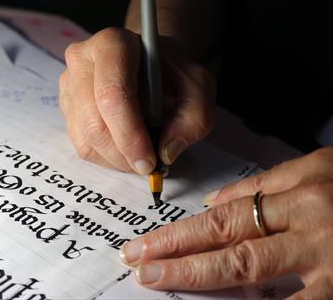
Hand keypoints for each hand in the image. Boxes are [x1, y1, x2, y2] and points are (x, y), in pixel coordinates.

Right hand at [59, 27, 215, 173]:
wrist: (150, 64)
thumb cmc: (172, 73)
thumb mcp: (199, 87)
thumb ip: (194, 117)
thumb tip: (165, 152)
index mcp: (112, 44)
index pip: (112, 94)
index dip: (130, 134)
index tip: (150, 160)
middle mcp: (81, 61)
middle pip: (95, 123)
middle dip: (124, 154)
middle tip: (149, 165)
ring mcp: (69, 85)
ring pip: (86, 139)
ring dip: (117, 159)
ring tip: (140, 154)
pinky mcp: (66, 107)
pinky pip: (82, 146)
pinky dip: (107, 158)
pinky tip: (125, 148)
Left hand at [120, 147, 332, 298]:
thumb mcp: (320, 169)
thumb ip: (267, 185)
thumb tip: (217, 205)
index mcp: (305, 188)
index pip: (226, 215)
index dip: (181, 231)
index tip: (146, 244)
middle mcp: (313, 223)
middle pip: (229, 243)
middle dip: (177, 256)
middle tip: (136, 264)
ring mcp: (330, 262)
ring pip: (252, 274)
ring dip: (200, 281)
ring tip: (160, 281)